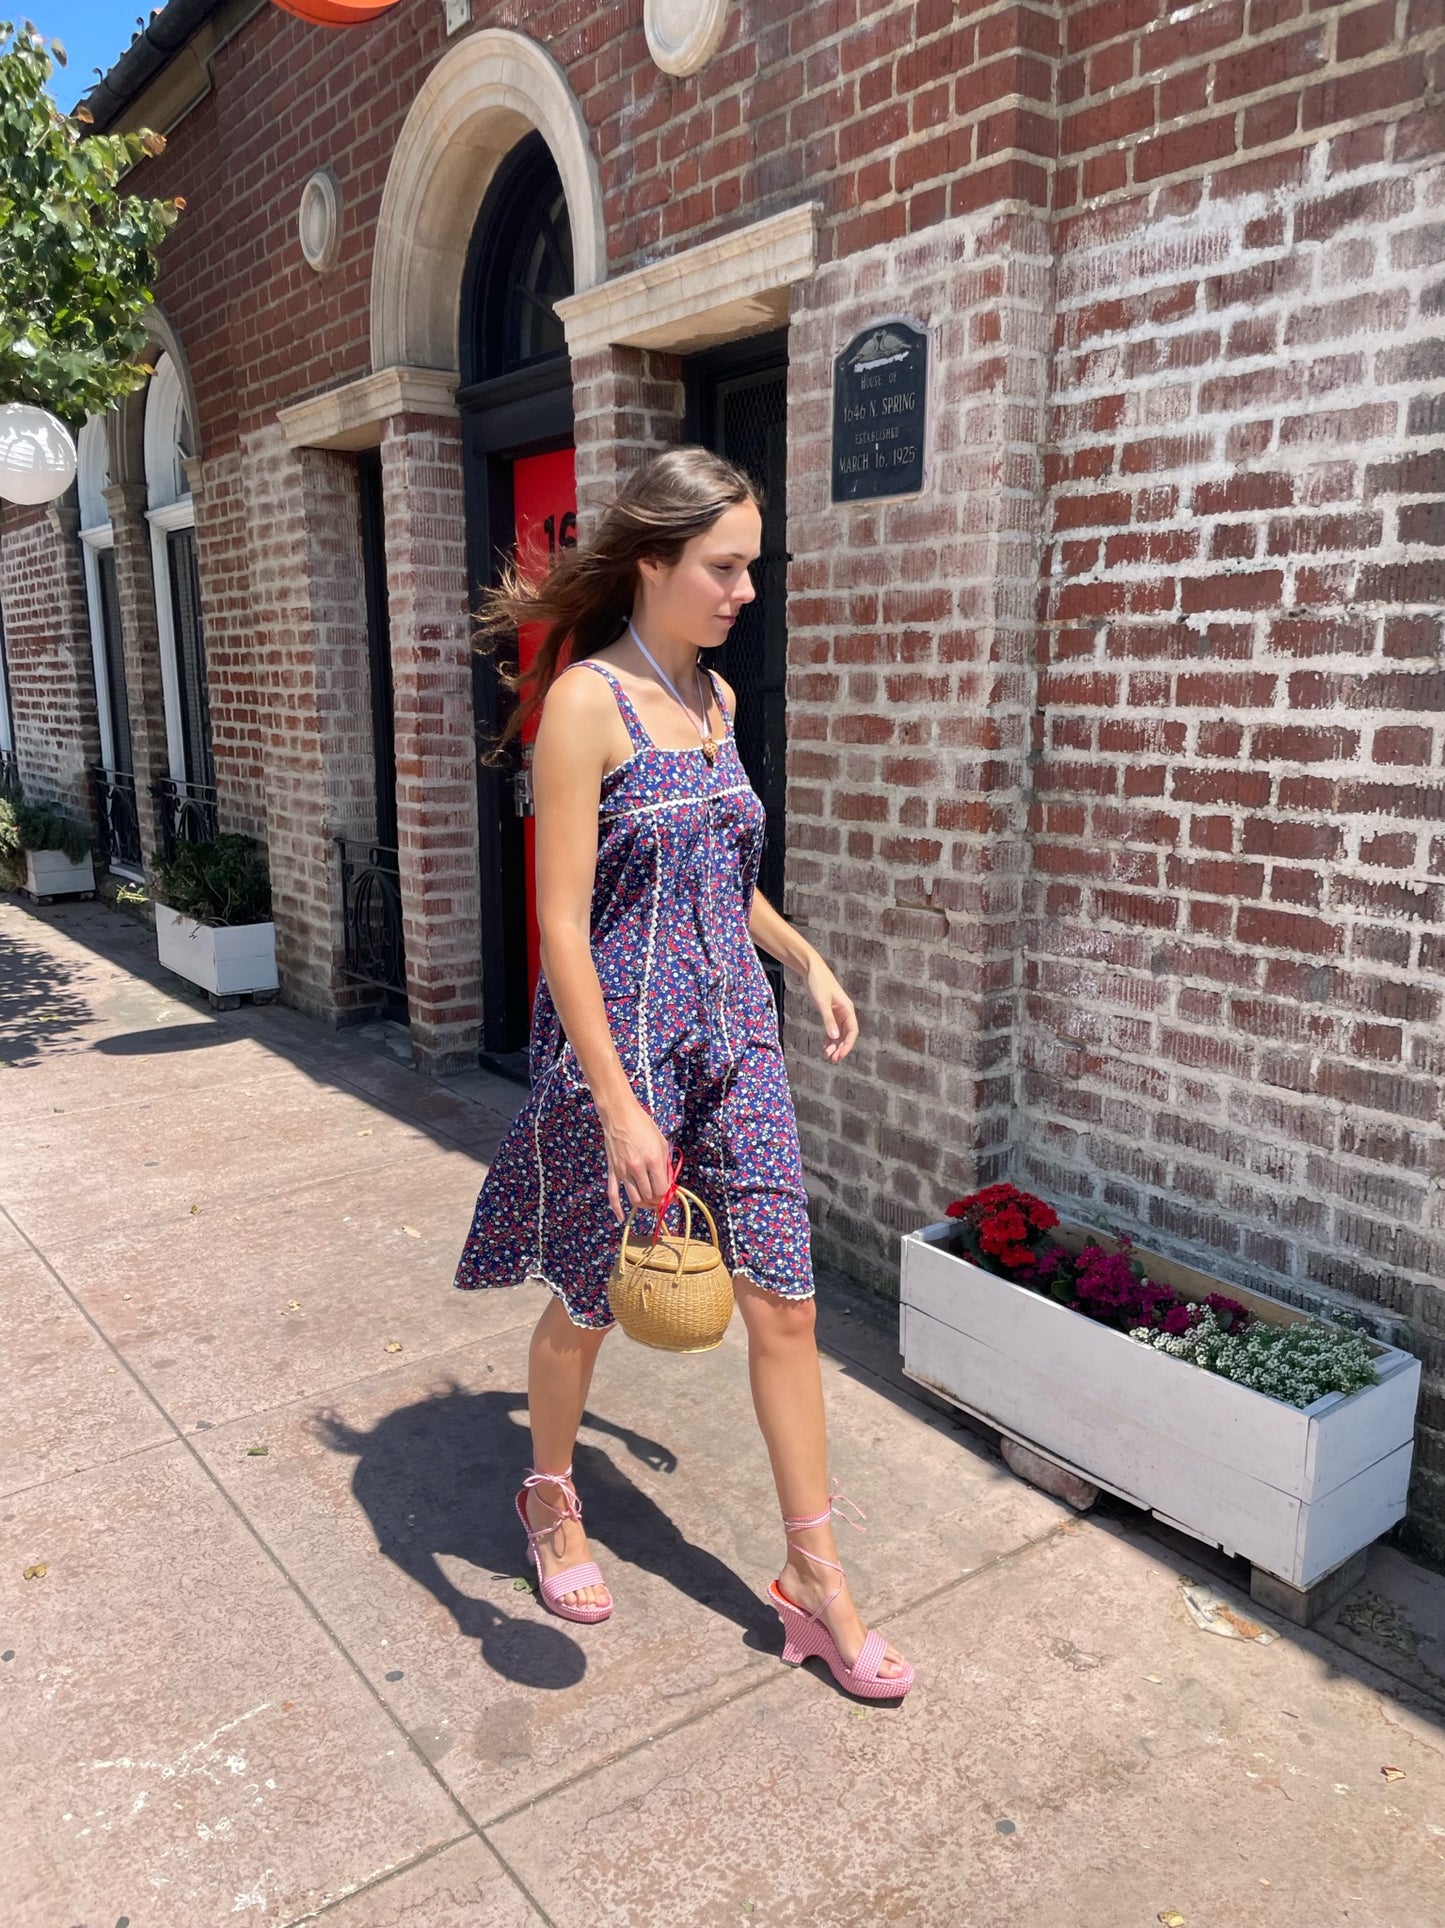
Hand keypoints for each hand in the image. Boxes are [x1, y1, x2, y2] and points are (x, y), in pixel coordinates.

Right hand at [601, 1097, 674, 1221]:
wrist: (620, 1115)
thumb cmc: (643, 1126)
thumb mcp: (661, 1142)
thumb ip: (665, 1165)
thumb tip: (668, 1184)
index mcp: (653, 1160)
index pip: (662, 1189)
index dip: (668, 1196)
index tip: (670, 1196)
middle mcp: (638, 1168)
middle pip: (649, 1197)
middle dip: (657, 1201)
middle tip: (660, 1198)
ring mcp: (623, 1171)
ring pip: (635, 1199)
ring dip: (644, 1204)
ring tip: (649, 1202)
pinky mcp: (612, 1171)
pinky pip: (613, 1195)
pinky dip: (617, 1209)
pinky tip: (622, 1218)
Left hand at [805, 955, 858, 1063]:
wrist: (811, 969)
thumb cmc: (818, 983)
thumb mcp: (822, 1003)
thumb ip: (828, 1020)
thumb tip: (834, 1037)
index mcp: (847, 1009)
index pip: (852, 1031)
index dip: (847, 1045)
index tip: (840, 1055)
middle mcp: (845, 1011)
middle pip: (846, 1034)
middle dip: (840, 1047)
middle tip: (832, 1059)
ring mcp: (837, 1011)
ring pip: (839, 1032)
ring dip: (834, 1044)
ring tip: (827, 1055)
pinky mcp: (829, 1010)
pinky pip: (832, 1027)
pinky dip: (828, 1036)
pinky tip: (824, 1045)